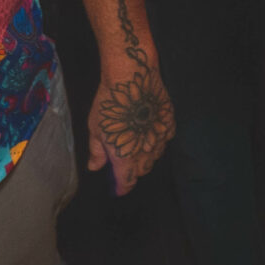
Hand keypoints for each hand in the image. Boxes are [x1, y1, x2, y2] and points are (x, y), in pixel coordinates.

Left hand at [87, 56, 174, 194]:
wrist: (132, 77)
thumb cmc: (109, 102)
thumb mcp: (95, 128)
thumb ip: (97, 151)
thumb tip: (95, 167)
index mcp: (125, 157)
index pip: (127, 181)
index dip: (122, 187)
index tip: (117, 188)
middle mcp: (145, 151)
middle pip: (142, 170)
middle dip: (133, 171)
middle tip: (123, 163)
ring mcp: (159, 136)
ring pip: (155, 156)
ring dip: (146, 156)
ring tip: (137, 147)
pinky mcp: (169, 122)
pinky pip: (166, 138)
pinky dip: (159, 140)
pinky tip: (152, 133)